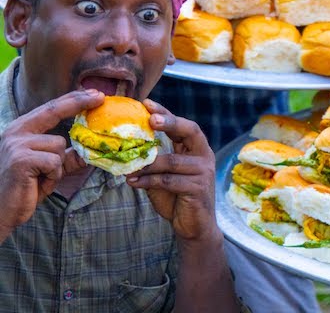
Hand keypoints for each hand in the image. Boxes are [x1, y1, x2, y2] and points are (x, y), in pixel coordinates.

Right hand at [0, 89, 101, 236]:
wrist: (0, 211)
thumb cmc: (23, 188)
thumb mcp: (48, 168)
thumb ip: (66, 157)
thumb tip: (90, 151)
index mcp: (21, 130)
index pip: (50, 108)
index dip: (73, 99)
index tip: (95, 93)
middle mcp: (16, 132)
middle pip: (54, 111)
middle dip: (79, 103)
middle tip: (101, 96)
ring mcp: (17, 145)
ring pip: (59, 146)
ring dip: (57, 167)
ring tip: (41, 179)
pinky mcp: (22, 159)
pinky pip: (55, 162)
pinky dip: (53, 176)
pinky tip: (37, 184)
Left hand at [127, 100, 218, 242]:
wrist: (193, 226)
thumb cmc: (176, 198)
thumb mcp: (162, 176)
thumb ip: (152, 163)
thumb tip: (124, 150)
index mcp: (196, 149)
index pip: (183, 126)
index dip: (166, 114)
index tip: (147, 103)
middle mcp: (203, 156)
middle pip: (190, 131)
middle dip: (170, 122)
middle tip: (150, 118)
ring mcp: (203, 172)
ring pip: (171, 161)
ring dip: (146, 164)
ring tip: (126, 166)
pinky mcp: (198, 188)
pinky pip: (168, 181)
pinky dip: (147, 181)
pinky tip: (132, 182)